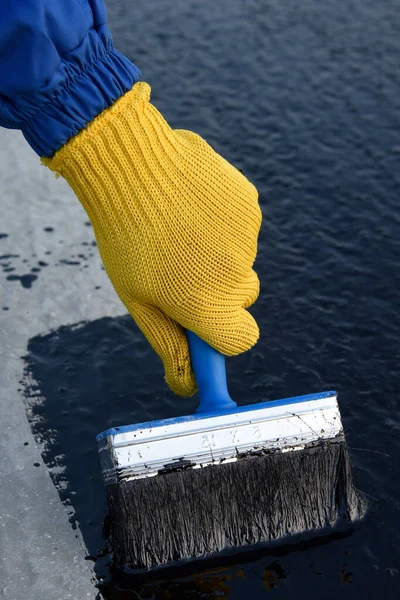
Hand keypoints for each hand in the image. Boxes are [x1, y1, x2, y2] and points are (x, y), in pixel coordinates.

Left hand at [43, 82, 261, 396]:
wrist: (130, 163)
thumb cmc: (125, 239)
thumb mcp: (139, 299)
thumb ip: (171, 345)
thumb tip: (191, 387)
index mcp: (208, 304)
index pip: (241, 340)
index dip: (221, 333)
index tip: (203, 321)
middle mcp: (237, 274)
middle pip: (243, 298)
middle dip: (218, 290)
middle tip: (180, 267)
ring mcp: (248, 236)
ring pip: (242, 259)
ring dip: (218, 252)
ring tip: (179, 228)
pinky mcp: (250, 204)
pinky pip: (244, 226)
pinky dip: (224, 222)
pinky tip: (193, 206)